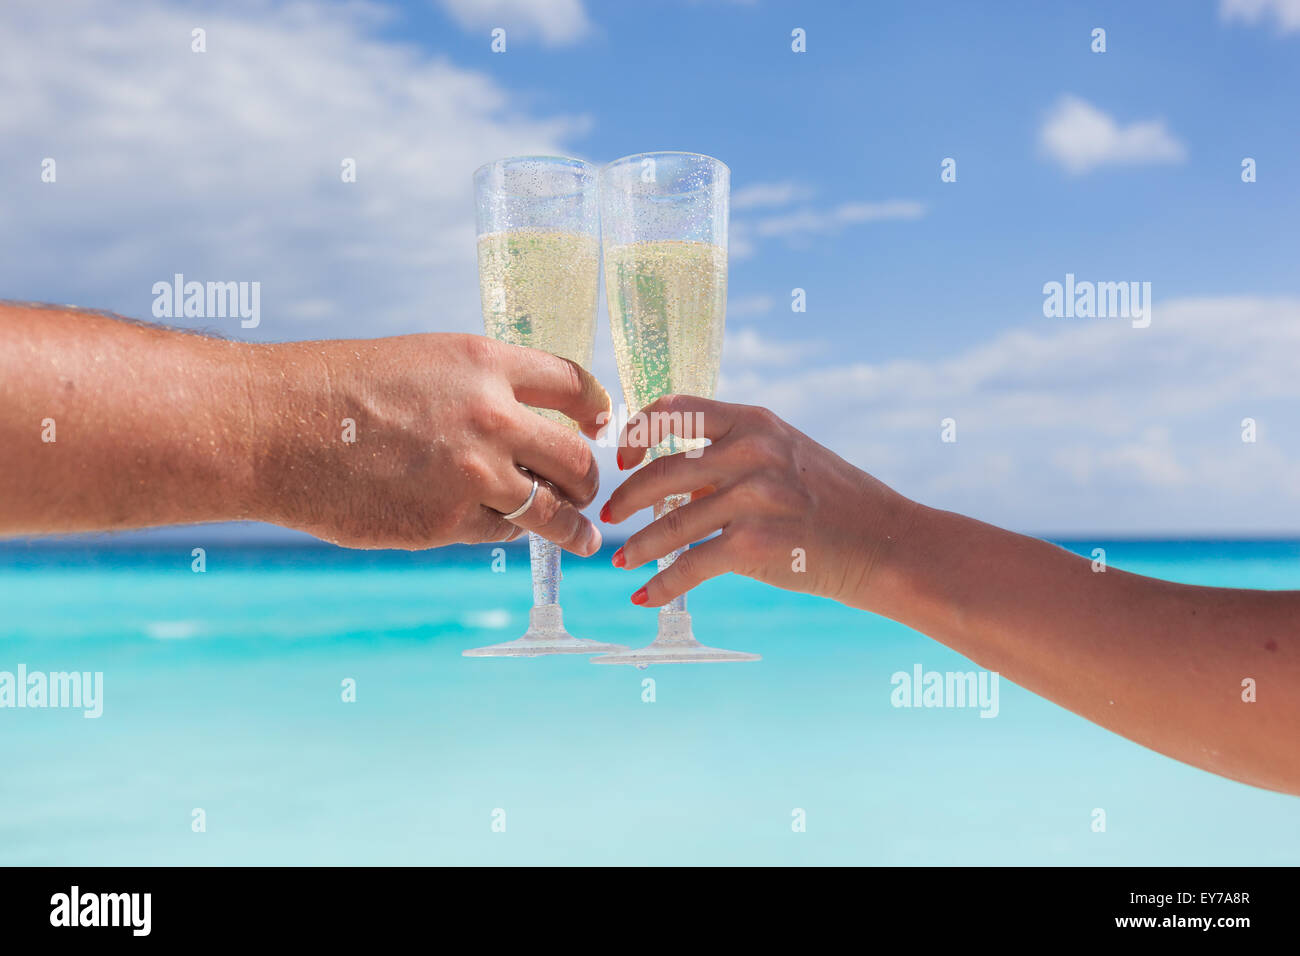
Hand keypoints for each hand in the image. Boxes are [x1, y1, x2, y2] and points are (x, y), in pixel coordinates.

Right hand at [249, 333, 609, 551]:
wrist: (275, 427)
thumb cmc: (339, 389)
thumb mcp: (423, 362)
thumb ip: (480, 389)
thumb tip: (525, 424)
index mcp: (485, 363)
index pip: (574, 385)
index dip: (596, 409)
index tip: (601, 426)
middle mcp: (491, 416)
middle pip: (577, 457)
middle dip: (591, 478)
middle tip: (591, 490)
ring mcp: (472, 474)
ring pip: (552, 508)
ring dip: (575, 525)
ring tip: (585, 536)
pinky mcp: (445, 522)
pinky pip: (499, 531)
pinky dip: (506, 531)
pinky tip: (504, 530)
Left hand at [600, 395, 916, 607]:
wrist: (888, 544)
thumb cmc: (835, 503)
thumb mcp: (787, 457)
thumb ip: (732, 459)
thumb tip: (673, 483)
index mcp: (755, 422)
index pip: (674, 409)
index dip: (637, 432)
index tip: (623, 457)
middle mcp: (752, 453)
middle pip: (661, 471)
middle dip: (625, 498)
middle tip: (608, 516)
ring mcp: (753, 498)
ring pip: (670, 524)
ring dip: (637, 548)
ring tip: (618, 561)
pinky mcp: (755, 545)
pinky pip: (691, 565)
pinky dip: (662, 585)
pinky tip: (645, 597)